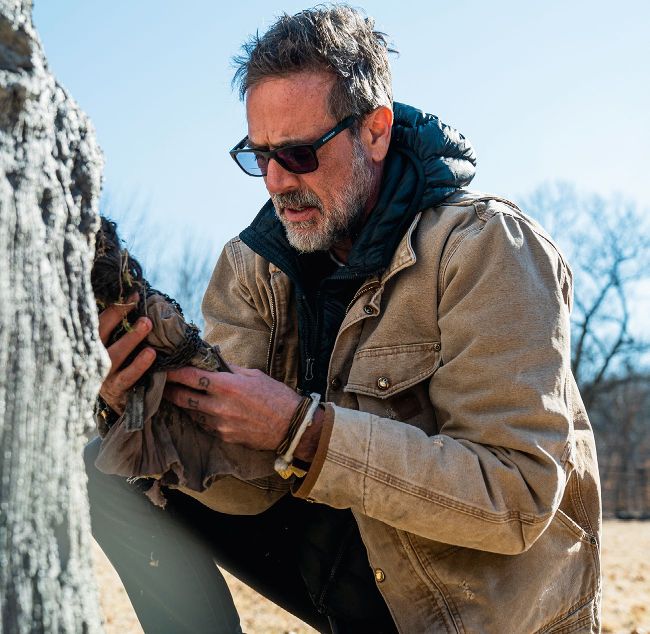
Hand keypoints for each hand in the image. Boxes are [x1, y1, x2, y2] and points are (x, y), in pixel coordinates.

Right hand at [98, 293, 156, 413]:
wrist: (116, 403)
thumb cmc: (118, 366)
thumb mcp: (113, 346)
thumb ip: (119, 328)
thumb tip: (138, 300)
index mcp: (90, 345)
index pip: (98, 321)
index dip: (116, 307)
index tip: (134, 295)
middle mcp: (91, 358)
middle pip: (99, 334)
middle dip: (117, 317)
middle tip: (136, 304)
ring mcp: (102, 375)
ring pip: (114, 355)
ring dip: (130, 339)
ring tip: (147, 324)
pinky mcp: (115, 390)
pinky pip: (127, 377)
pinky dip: (139, 365)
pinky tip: (151, 354)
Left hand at [164, 365, 322, 459]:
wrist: (290, 426)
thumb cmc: (275, 396)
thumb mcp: (254, 375)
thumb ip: (229, 369)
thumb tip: (212, 360)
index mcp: (227, 386)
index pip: (190, 377)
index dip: (173, 373)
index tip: (164, 369)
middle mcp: (219, 406)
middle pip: (182, 398)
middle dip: (170, 391)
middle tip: (164, 386)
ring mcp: (220, 424)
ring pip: (192, 413)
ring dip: (186, 405)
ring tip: (183, 396)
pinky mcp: (224, 436)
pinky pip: (205, 425)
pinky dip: (202, 417)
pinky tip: (204, 410)